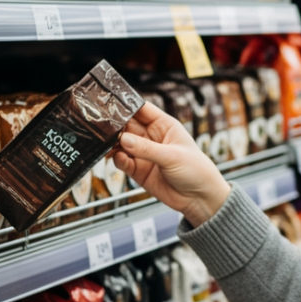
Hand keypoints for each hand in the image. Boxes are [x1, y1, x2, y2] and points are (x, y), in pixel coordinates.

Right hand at [113, 102, 230, 226]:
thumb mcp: (172, 157)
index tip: (109, 102)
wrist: (199, 199)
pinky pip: (123, 161)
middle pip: (127, 125)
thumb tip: (123, 139)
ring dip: (113, 143)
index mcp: (164, 125)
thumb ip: (147, 149)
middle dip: (114, 125)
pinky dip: (118, 159)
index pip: (141, 109)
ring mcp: (144, 153)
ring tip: (106, 144)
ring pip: (121, 143)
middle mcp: (151, 137)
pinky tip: (119, 159)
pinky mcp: (138, 170)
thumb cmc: (196, 171)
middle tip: (101, 126)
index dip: (126, 104)